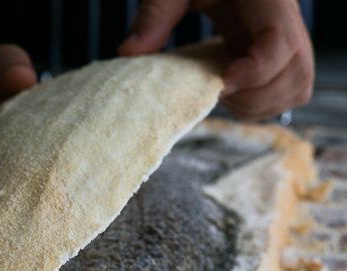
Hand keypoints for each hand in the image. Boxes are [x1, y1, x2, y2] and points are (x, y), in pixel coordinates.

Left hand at [118, 0, 313, 120]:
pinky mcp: (285, 58)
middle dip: (254, 95)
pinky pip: (291, 92)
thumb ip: (156, 14)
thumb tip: (129, 51)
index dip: (255, 73)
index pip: (280, 45)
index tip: (222, 82)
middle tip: (219, 87)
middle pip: (296, 75)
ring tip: (226, 90)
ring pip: (296, 89)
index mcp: (267, 1)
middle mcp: (287, 22)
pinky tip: (236, 91)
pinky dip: (263, 104)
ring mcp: (291, 41)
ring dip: (258, 104)